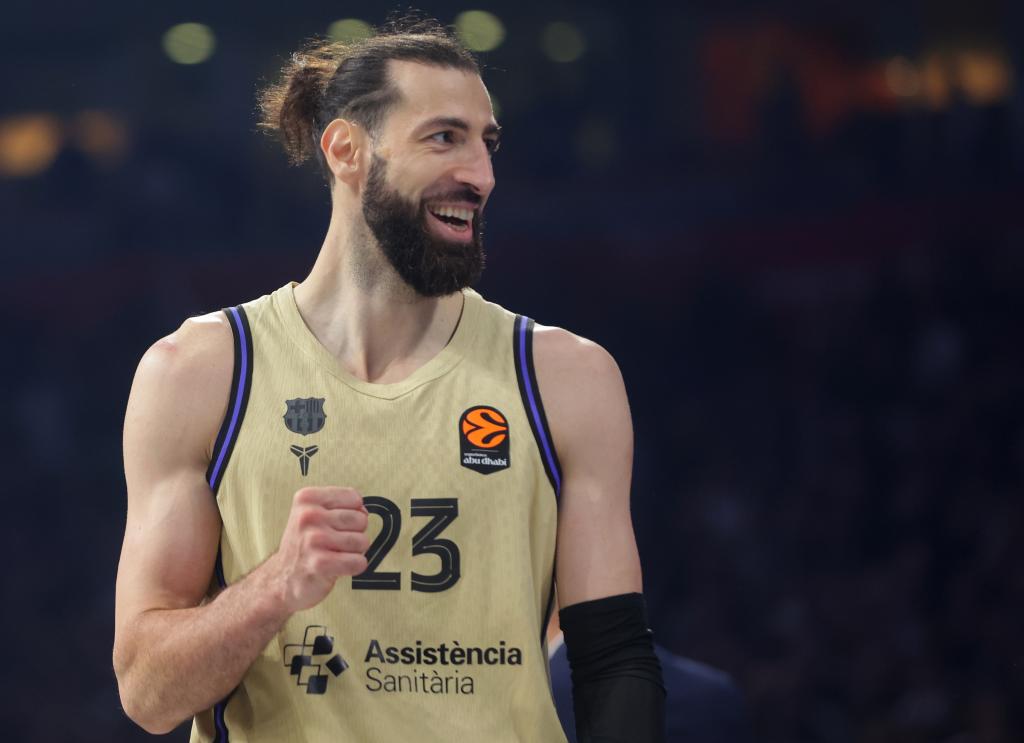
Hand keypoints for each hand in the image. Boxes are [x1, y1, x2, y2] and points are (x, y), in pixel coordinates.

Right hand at [265, 487, 369, 613]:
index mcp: (307, 498)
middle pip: (361, 520)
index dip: (353, 513)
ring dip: (355, 552)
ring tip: (335, 554)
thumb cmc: (303, 545)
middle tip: (335, 543)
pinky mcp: (320, 563)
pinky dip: (354, 567)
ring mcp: (313, 539)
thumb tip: (364, 511)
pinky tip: (338, 567)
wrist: (282, 579)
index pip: (354, 498)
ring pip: (362, 541)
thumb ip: (340, 506)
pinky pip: (358, 562)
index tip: (337, 524)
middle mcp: (308, 516)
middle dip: (355, 533)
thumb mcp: (313, 514)